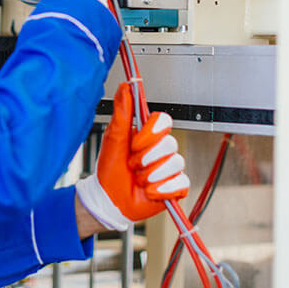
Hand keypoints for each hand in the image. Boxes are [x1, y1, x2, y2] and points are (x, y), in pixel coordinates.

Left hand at [76, 83, 188, 230]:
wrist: (108, 200)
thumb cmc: (109, 169)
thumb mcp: (113, 138)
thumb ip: (122, 111)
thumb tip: (124, 87)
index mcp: (149, 135)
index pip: (164, 121)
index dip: (152, 133)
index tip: (135, 143)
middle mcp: (162, 150)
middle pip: (170, 144)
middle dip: (146, 158)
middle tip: (132, 164)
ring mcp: (171, 169)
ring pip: (175, 164)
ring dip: (150, 175)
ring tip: (138, 180)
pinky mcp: (176, 188)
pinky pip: (180, 184)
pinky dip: (160, 190)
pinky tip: (149, 191)